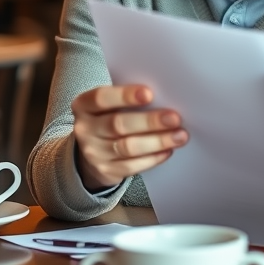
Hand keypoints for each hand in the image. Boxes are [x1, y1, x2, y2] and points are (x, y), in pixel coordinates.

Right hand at [72, 84, 187, 191]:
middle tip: (175, 118)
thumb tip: (165, 97)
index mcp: (84, 106)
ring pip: (128, 147)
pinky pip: (132, 166)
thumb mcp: (110, 105)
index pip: (101, 98)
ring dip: (158, 141)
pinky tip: (168, 150)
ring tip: (180, 136)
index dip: (125, 95)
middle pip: (118, 124)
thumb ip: (129, 100)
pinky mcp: (106, 170)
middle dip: (150, 121)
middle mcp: (85, 129)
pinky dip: (153, 158)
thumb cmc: (110, 118)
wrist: (94, 151)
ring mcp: (94, 152)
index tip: (150, 94)